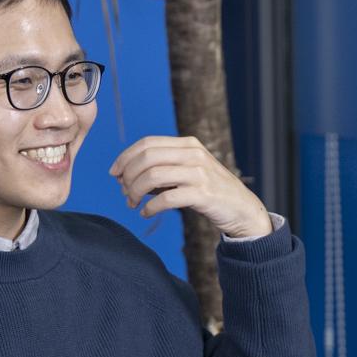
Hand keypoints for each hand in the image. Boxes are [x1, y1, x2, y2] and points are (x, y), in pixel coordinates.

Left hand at [109, 136, 272, 238]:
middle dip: (128, 175)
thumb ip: (164, 167)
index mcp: (188, 144)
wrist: (242, 208)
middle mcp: (194, 155)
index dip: (125, 157)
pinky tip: (146, 213)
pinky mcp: (203, 194)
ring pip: (153, 176)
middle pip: (147, 158)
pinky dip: (151, 207)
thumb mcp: (189, 170)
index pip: (147, 143)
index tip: (114, 173)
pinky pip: (167, 198)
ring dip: (136, 191)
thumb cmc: (211, 191)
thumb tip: (127, 176)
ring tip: (133, 203)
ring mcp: (200, 174)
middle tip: (124, 191)